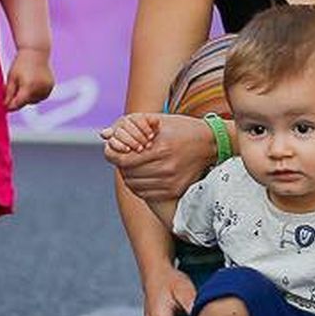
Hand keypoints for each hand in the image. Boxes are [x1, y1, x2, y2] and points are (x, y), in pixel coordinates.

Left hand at [4, 45, 52, 109]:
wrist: (35, 51)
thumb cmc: (21, 63)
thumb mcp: (11, 78)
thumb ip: (9, 94)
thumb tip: (6, 107)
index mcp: (28, 87)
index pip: (18, 104)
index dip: (10, 106)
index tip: (5, 104)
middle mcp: (39, 89)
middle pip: (26, 103)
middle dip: (19, 98)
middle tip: (16, 86)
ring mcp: (47, 88)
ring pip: (35, 100)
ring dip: (28, 97)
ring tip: (25, 82)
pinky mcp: (51, 86)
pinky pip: (42, 95)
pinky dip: (36, 93)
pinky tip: (32, 82)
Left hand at [101, 112, 215, 201]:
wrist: (210, 143)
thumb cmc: (182, 128)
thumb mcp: (158, 120)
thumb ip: (130, 125)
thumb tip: (104, 134)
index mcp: (160, 148)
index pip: (124, 160)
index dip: (114, 156)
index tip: (114, 151)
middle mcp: (166, 168)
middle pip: (128, 174)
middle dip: (121, 165)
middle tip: (123, 157)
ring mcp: (171, 182)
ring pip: (135, 186)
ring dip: (129, 176)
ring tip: (133, 166)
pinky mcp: (175, 190)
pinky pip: (146, 194)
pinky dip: (139, 186)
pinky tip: (141, 176)